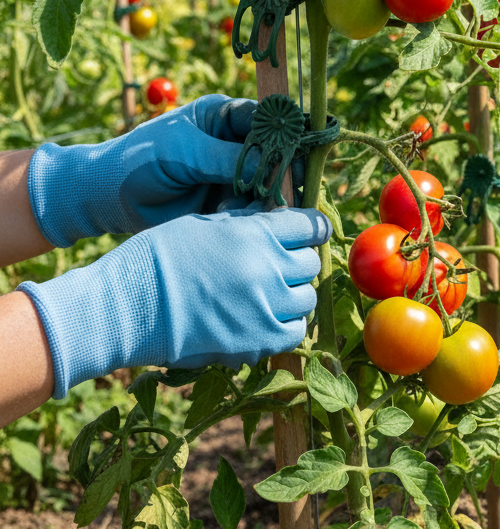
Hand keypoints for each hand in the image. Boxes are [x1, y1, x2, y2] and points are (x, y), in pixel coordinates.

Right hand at [18, 205, 330, 398]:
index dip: (311, 229)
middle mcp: (268, 268)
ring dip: (293, 296)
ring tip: (269, 296)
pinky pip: (294, 333)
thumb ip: (247, 223)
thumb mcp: (206, 223)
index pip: (310, 225)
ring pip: (307, 299)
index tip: (309, 233)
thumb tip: (275, 219)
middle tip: (277, 267)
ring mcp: (265, 307)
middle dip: (297, 263)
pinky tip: (266, 320)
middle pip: (310, 264)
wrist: (126, 307)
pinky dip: (286, 326)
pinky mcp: (256, 342)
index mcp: (256, 233)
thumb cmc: (158, 257)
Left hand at [27, 95, 301, 245]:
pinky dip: (258, 214)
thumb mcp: (183, 152)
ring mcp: (233, 173)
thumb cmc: (139, 160)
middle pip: (276, 151)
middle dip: (287, 167)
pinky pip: (253, 207)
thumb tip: (270, 168)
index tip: (306, 147)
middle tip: (297, 185)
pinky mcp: (227, 202)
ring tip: (274, 207)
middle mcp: (235, 142)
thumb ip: (226, 158)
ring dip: (273, 193)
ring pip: (269, 181)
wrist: (105, 199)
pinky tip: (257, 220)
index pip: (269, 117)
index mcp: (225, 116)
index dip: (289, 131)